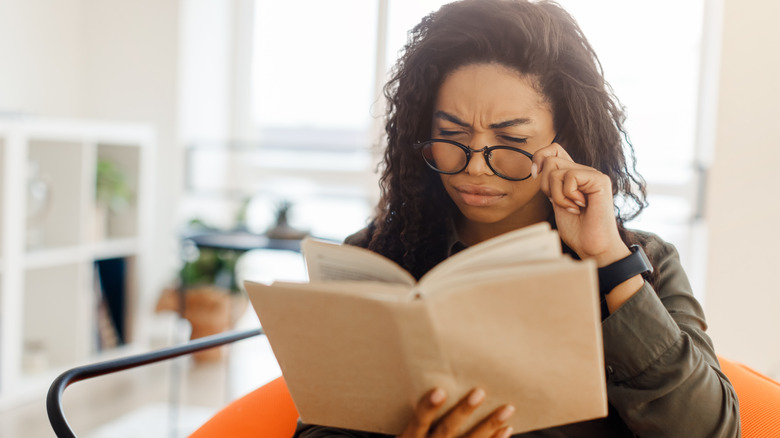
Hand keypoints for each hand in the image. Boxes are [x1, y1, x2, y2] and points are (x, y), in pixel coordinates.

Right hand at [398, 388, 514, 437]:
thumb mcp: (408, 432)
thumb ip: (419, 413)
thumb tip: (434, 376)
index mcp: (411, 437)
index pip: (419, 420)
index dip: (428, 407)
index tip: (440, 391)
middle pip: (447, 429)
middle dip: (464, 411)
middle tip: (479, 392)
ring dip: (490, 425)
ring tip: (507, 408)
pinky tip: (506, 428)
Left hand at [531, 143, 628, 266]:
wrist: (593, 247)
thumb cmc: (576, 230)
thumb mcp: (556, 202)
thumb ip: (551, 184)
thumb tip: (537, 167)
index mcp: (573, 175)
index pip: (554, 149)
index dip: (540, 157)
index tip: (535, 175)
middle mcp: (583, 171)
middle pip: (550, 159)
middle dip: (545, 185)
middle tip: (559, 202)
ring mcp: (592, 174)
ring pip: (555, 168)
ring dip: (556, 194)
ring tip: (571, 208)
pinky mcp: (600, 180)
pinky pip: (570, 177)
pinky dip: (567, 196)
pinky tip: (579, 207)